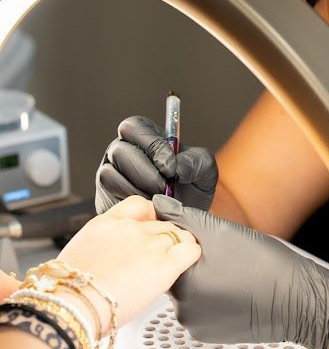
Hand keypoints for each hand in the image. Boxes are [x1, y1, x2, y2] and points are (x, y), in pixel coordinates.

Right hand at [57, 196, 200, 331]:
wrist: (72, 305)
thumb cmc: (70, 290)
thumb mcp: (79, 253)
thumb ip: (101, 246)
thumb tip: (109, 256)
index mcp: (106, 223)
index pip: (140, 205)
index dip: (151, 215)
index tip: (152, 227)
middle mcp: (130, 229)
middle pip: (161, 223)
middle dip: (163, 238)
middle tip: (160, 255)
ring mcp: (149, 245)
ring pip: (178, 234)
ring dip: (179, 245)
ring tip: (175, 260)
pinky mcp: (164, 265)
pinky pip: (190, 250)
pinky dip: (193, 252)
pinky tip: (189, 260)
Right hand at [95, 115, 217, 213]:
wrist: (183, 220)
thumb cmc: (192, 190)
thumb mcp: (204, 172)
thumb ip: (195, 161)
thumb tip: (177, 166)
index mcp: (144, 138)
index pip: (135, 127)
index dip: (151, 145)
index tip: (170, 167)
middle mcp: (123, 152)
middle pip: (120, 151)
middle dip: (145, 172)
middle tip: (165, 188)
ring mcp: (110, 174)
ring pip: (110, 175)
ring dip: (138, 190)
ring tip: (158, 201)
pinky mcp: (104, 199)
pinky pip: (108, 198)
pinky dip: (129, 206)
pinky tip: (146, 211)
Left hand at [152, 195, 328, 348]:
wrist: (297, 300)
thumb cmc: (265, 265)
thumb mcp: (221, 231)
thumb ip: (184, 217)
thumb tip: (159, 205)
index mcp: (181, 279)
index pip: (168, 254)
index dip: (186, 243)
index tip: (208, 242)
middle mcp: (182, 308)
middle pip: (178, 275)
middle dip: (195, 263)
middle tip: (224, 257)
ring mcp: (196, 325)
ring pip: (190, 294)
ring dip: (204, 282)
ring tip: (231, 273)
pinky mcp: (210, 335)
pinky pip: (201, 311)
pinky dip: (212, 300)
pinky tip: (233, 290)